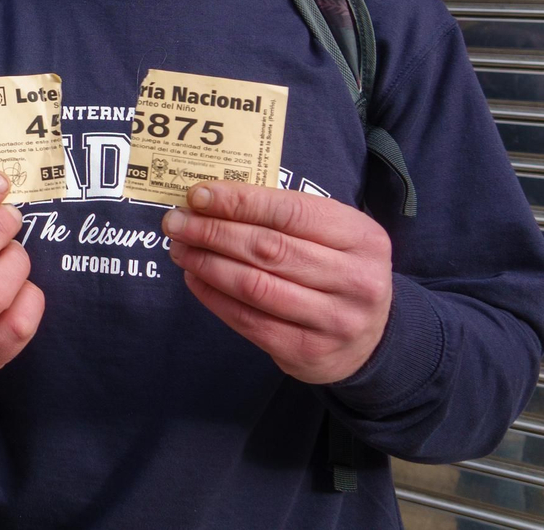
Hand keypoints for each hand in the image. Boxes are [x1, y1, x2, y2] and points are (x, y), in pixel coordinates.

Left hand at [164, 183, 393, 383]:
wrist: (370, 339)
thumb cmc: (337, 270)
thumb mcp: (332, 234)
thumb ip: (282, 216)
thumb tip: (210, 200)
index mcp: (362, 238)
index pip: (290, 212)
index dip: (239, 202)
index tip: (198, 195)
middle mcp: (355, 280)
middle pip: (268, 249)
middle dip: (213, 232)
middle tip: (176, 222)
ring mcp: (334, 320)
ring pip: (254, 286)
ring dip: (207, 263)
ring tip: (179, 247)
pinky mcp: (308, 351)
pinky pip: (248, 320)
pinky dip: (213, 296)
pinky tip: (194, 278)